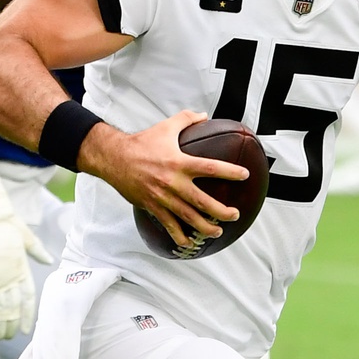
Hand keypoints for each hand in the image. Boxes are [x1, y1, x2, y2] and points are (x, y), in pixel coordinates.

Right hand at [0, 131, 52, 338]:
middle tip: (10, 337)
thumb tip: (50, 260)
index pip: (27, 299)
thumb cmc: (1, 220)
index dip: (27, 316)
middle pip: (12, 309)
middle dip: (12, 325)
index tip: (26, 330)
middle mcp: (6, 278)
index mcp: (20, 268)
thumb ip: (36, 250)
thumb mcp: (24, 235)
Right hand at [87, 110, 250, 253]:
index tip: (244, 175)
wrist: (114, 158)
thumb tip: (204, 115)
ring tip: (218, 231)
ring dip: (204, 227)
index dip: (229, 172)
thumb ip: (186, 119)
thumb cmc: (142, 142)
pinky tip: (188, 243)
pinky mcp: (152, 206)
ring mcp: (162, 197)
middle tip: (234, 214)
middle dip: (220, 211)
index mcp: (179, 163)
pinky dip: (178, 235)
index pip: (210, 168)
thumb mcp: (166, 127)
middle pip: (202, 201)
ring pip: (187, 217)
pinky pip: (168, 224)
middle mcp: (172, 182)